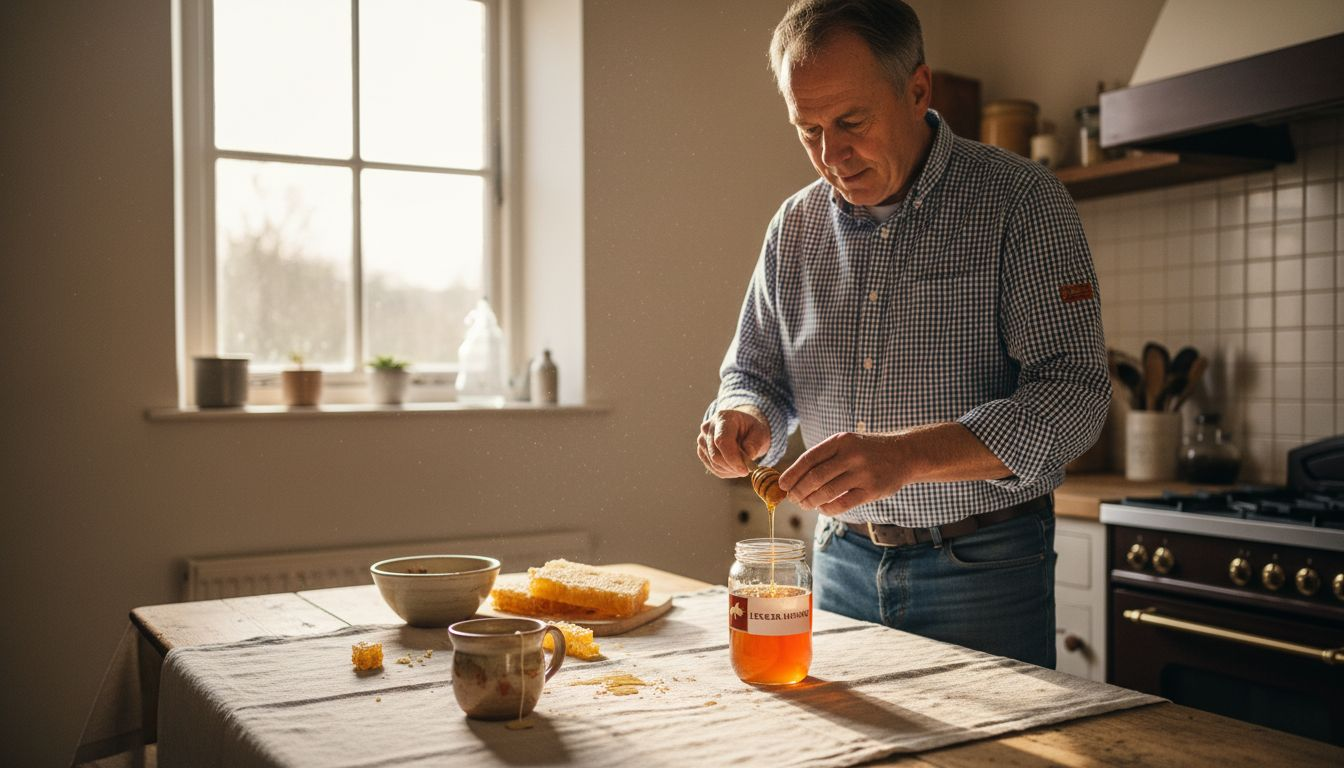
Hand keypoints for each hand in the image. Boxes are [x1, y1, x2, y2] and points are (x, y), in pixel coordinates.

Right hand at [697, 408, 769, 477]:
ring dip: (731, 470)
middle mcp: (708, 427)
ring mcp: (702, 439)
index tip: (745, 470)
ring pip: (714, 464)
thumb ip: (755, 443)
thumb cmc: (752, 430)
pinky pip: (712, 468)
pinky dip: (725, 471)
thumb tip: (748, 456)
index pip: (722, 440)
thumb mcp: (760, 432)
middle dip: (733, 466)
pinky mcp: (701, 451)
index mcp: (723, 418)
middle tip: (748, 469)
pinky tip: (735, 466)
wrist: (742, 428)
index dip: (732, 458)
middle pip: (716, 455)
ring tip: (743, 465)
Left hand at [778, 431, 911, 515]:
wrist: (904, 454)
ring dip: (811, 501)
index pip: (809, 458)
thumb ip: (825, 458)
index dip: (792, 473)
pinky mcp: (872, 490)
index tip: (783, 485)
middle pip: (815, 477)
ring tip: (805, 505)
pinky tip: (823, 509)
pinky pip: (843, 504)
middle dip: (799, 491)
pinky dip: (828, 509)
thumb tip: (794, 478)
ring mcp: (863, 473)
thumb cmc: (867, 451)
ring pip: (827, 492)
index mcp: (840, 441)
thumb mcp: (847, 444)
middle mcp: (851, 455)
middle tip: (793, 499)